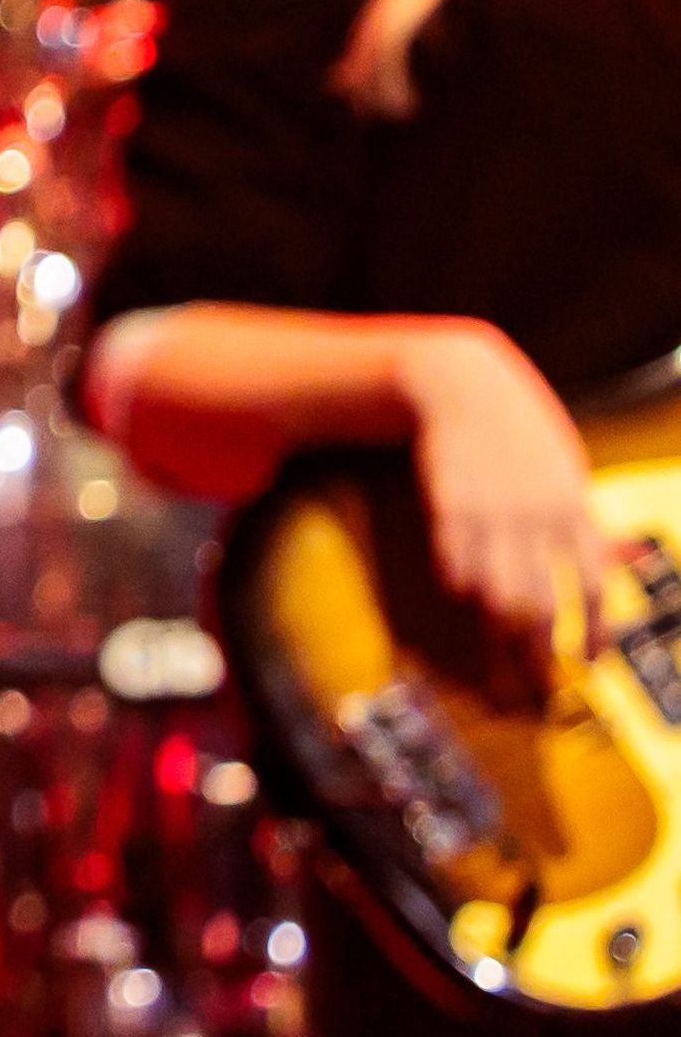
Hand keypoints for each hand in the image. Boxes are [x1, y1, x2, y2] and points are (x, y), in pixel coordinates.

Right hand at [400, 320, 603, 647]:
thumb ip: (585, 517)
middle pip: (542, 603)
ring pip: (497, 593)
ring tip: (498, 657)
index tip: (588, 662)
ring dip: (498, 633)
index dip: (594, 630)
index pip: (595, 585)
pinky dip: (460, 586)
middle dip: (539, 652)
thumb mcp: (567, 468)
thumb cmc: (522, 428)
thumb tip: (619, 560)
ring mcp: (490, 512)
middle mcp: (537, 516)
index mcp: (575, 507)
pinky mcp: (448, 506)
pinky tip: (465, 597)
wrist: (464, 384)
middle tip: (536, 683)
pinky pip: (455, 563)